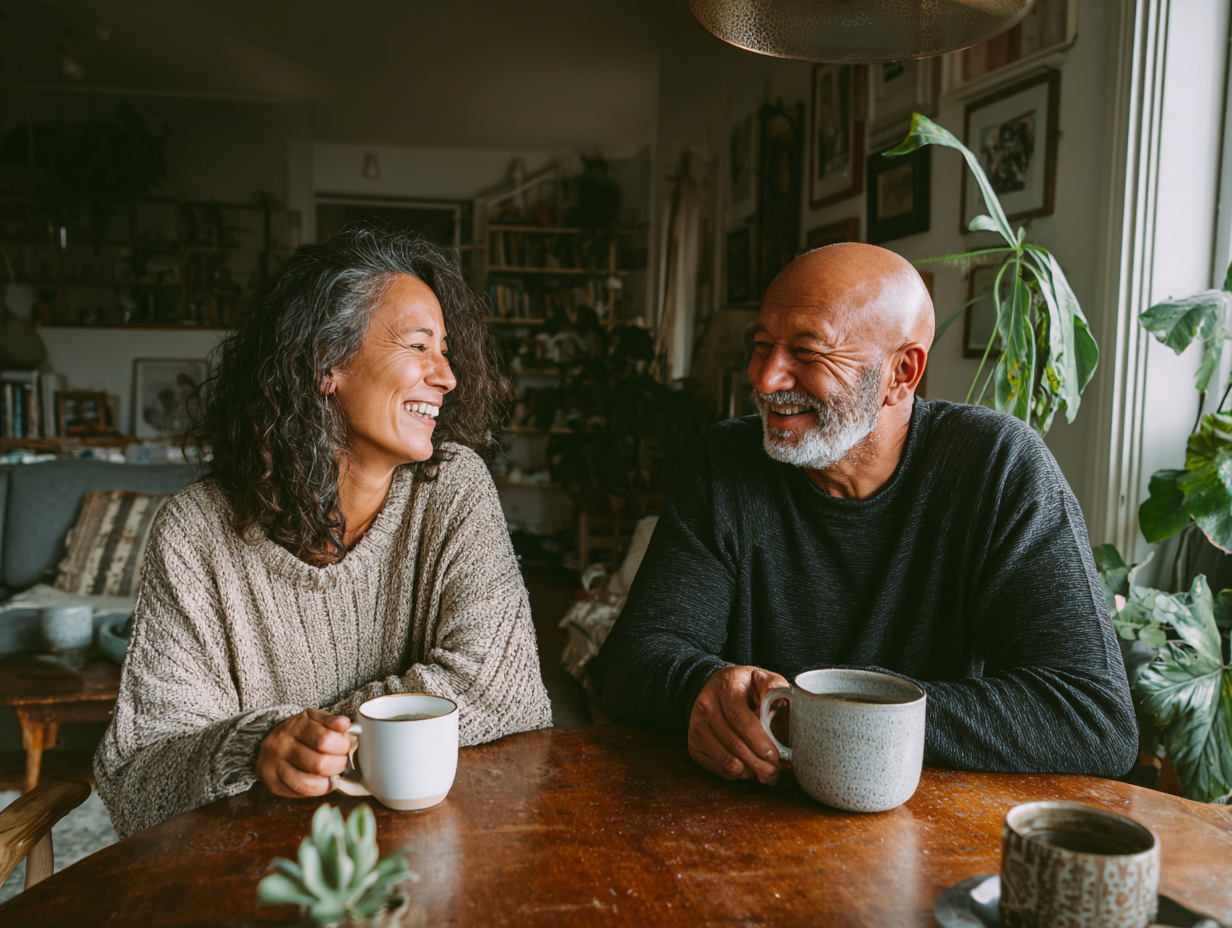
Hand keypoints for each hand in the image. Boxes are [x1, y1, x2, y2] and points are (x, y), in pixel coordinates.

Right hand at [256, 708, 352, 797]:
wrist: (272, 746)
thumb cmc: (301, 733)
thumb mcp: (315, 720)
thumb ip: (331, 721)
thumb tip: (345, 724)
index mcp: (296, 725)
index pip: (324, 739)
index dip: (342, 746)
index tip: (347, 746)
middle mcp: (282, 745)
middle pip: (319, 763)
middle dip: (339, 765)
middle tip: (342, 761)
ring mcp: (275, 766)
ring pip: (309, 782)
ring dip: (329, 780)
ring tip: (334, 773)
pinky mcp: (273, 783)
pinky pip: (301, 792)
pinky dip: (319, 789)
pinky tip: (325, 782)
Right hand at [688, 665, 788, 784]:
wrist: (713, 689)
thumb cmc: (743, 686)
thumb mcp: (760, 678)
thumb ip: (774, 686)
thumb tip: (781, 703)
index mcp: (725, 687)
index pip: (738, 716)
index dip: (757, 739)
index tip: (775, 755)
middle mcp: (706, 706)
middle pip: (733, 742)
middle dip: (758, 762)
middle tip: (776, 770)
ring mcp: (697, 727)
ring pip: (726, 760)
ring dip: (750, 771)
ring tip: (767, 772)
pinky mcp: (694, 745)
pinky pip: (719, 769)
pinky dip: (739, 774)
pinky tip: (751, 768)